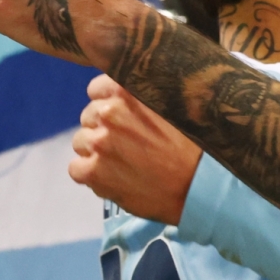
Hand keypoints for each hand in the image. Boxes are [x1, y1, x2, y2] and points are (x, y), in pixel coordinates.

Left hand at [70, 73, 202, 222]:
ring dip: (97, 153)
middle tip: (130, 145)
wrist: (202, 189)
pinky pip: (76, 169)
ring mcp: (99, 143)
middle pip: (88, 117)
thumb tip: (129, 93)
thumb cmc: (196, 148)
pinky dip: (92, 176)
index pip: (97, 89)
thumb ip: (148, 94)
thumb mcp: (177, 105)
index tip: (126, 118)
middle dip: (103, 129)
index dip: (110, 105)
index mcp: (128, 90)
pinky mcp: (93, 173)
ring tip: (124, 164)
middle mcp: (109, 112)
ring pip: (81, 142)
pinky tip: (116, 179)